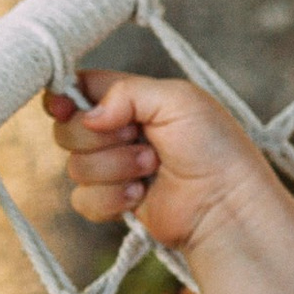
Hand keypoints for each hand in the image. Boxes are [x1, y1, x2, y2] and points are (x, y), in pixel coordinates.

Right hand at [43, 72, 290, 258]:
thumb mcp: (178, 100)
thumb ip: (126, 92)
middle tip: (142, 141)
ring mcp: (115, 169)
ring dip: (115, 168)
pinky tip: (140, 196)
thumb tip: (88, 115)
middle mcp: (119, 133)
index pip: (80, 89)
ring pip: (75, 166)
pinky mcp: (114, 203)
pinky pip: (82, 199)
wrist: (227, 203)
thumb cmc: (214, 147)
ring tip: (153, 168)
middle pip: (68, 129)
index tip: (67, 107)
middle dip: (100, 137)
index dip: (66, 98)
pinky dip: (110, 198)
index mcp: (133, 100)